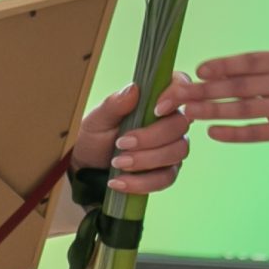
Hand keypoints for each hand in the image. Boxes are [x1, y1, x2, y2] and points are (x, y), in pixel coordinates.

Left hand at [70, 80, 192, 195]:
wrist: (89, 167)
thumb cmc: (96, 136)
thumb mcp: (98, 119)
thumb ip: (115, 104)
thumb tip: (134, 89)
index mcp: (155, 101)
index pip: (180, 86)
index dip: (176, 95)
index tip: (156, 109)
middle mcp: (169, 122)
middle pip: (179, 125)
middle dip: (150, 137)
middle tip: (121, 144)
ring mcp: (172, 148)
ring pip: (176, 152)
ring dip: (146, 160)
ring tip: (117, 163)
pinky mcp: (167, 172)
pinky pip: (165, 178)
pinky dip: (141, 182)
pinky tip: (119, 181)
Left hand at [161, 52, 268, 158]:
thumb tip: (233, 72)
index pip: (247, 61)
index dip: (220, 65)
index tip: (198, 70)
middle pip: (236, 85)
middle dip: (204, 89)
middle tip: (178, 93)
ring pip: (240, 108)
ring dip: (211, 110)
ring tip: (188, 112)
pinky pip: (254, 132)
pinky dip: (231, 132)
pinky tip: (213, 133)